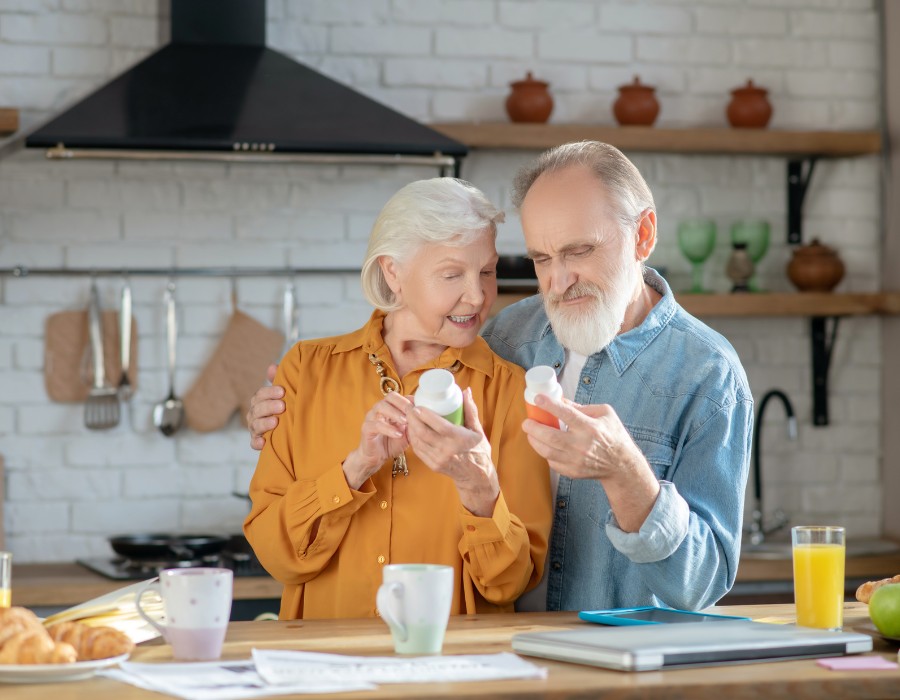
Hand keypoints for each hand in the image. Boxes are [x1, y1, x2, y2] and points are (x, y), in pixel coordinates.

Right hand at [247, 364, 283, 450]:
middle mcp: (255, 414)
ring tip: (276, 422)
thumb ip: (279, 380)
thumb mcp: (283, 394)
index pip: (260, 395)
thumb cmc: (285, 408)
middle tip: (282, 406)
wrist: (290, 432)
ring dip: (264, 423)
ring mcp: (255, 429)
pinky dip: (257, 443)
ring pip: (255, 425)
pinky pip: (253, 443)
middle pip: (257, 409)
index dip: (270, 392)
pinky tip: (264, 442)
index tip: (282, 391)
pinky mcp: (257, 442)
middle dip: (269, 406)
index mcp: (260, 401)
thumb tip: (272, 366)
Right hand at [343, 392, 413, 489]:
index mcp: (390, 407)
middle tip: (412, 412)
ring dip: (395, 413)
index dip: (410, 399)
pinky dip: (388, 429)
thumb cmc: (392, 443)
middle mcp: (379, 409)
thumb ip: (414, 423)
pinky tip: (398, 434)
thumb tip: (428, 415)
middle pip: (390, 397)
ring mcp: (371, 417)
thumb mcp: (407, 432)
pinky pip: (376, 425)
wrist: (376, 458)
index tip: (420, 407)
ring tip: (406, 421)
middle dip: (403, 403)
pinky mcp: (366, 428)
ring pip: (381, 407)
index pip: (400, 396)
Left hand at [406, 387, 498, 516]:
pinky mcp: (433, 465)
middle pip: (423, 433)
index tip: (417, 405)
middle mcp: (447, 450)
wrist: (476, 476)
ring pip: (418, 442)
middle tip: (409, 408)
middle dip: (413, 419)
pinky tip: (411, 430)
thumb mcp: (478, 430)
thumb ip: (471, 410)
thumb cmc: (478, 450)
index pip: (439, 425)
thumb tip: (466, 391)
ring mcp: (438, 459)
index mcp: (459, 439)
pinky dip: (413, 439)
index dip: (425, 415)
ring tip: (408, 417)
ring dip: (410, 428)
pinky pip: (418, 450)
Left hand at [522, 394, 659, 531]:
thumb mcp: (604, 414)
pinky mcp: (572, 471)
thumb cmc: (613, 435)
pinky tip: (544, 445)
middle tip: (527, 422)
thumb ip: (582, 407)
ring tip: (530, 432)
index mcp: (591, 427)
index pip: (567, 414)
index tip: (538, 398)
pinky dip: (545, 452)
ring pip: (547, 451)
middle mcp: (582, 445)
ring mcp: (576, 460)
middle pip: (551, 437)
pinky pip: (552, 462)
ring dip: (534, 441)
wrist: (621, 465)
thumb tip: (560, 400)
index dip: (550, 405)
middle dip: (534, 428)